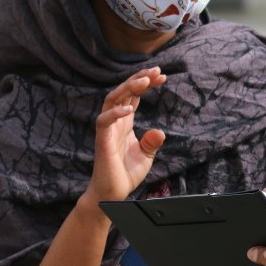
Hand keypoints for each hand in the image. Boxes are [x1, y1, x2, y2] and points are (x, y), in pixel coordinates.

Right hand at [80, 68, 166, 215]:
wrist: (112, 194)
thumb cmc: (126, 173)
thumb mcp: (146, 155)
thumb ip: (152, 142)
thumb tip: (160, 132)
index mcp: (124, 123)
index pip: (134, 96)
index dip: (145, 83)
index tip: (162, 76)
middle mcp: (115, 122)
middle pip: (123, 92)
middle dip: (139, 79)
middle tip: (156, 71)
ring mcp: (107, 130)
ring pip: (112, 100)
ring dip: (128, 88)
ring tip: (145, 81)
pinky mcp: (102, 141)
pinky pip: (104, 122)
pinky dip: (115, 113)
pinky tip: (130, 109)